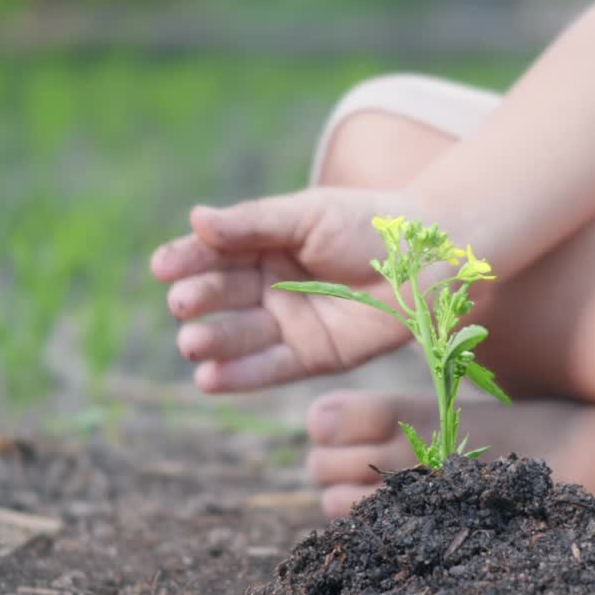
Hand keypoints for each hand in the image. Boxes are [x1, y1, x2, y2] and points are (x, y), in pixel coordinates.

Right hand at [150, 186, 424, 391]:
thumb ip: (255, 223)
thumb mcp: (309, 215)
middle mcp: (270, 286)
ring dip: (214, 341)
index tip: (162, 266)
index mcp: (263, 244)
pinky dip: (240, 376)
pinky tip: (209, 379)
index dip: (188, 259)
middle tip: (182, 305)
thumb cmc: (371, 223)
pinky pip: (272, 368)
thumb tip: (196, 219)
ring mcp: (290, 322)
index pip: (215, 252)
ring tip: (192, 344)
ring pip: (242, 335)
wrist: (432, 255)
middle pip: (224, 295)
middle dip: (200, 300)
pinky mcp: (315, 356)